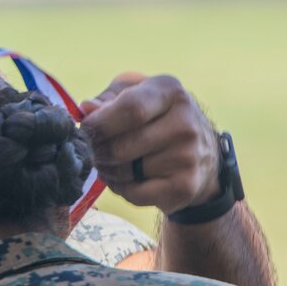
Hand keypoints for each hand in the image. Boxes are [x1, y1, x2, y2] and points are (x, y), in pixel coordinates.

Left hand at [81, 72, 218, 214]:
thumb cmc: (155, 116)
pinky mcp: (185, 187)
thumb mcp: (135, 93)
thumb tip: (86, 108)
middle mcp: (185, 123)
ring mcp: (188, 157)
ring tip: (110, 163)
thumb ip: (108, 99)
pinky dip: (121, 189)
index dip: (99, 123)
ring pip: (124, 172)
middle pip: (121, 145)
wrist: (201, 152)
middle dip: (97, 151)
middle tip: (92, 151)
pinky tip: (126, 178)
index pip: (130, 109)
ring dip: (107, 171)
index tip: (85, 130)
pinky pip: (135, 193)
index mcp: (169, 92)